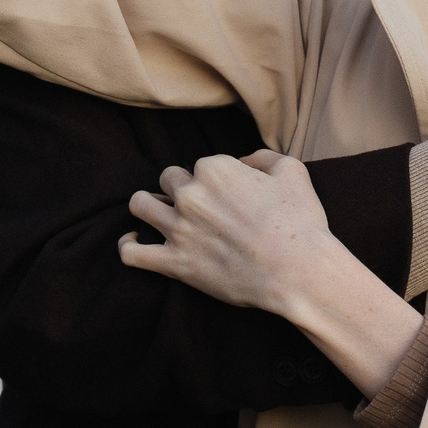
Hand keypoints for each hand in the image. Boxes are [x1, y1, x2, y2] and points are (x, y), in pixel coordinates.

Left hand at [120, 148, 329, 317]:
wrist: (297, 270)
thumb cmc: (300, 221)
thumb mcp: (293, 172)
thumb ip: (263, 157)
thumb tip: (245, 162)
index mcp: (215, 169)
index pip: (201, 165)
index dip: (214, 180)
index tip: (228, 195)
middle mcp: (190, 194)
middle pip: (169, 180)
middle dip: (181, 189)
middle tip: (199, 207)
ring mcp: (178, 229)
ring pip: (141, 205)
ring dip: (149, 205)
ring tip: (159, 214)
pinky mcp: (173, 263)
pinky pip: (132, 253)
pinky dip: (128, 245)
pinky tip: (134, 241)